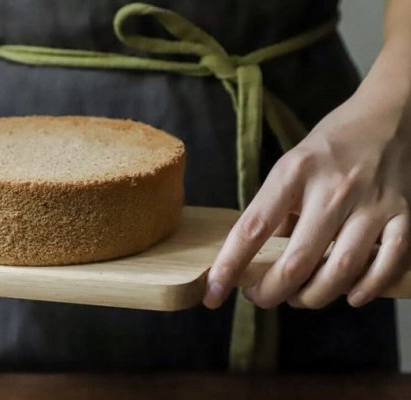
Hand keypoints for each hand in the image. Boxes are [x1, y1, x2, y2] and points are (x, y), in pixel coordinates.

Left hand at [204, 91, 410, 309]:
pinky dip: (368, 288)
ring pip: (340, 269)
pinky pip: (389, 263)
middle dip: (271, 292)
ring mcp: (372, 202)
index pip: (252, 229)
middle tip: (260, 297)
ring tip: (298, 298)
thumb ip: (277, 210)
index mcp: (293, 173)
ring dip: (313, 297)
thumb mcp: (291, 167)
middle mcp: (332, 188)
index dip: (229, 267)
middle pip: (296, 262)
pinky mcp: (405, 212)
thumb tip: (256, 259)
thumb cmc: (330, 147)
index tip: (212, 293)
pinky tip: (350, 295)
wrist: (390, 115)